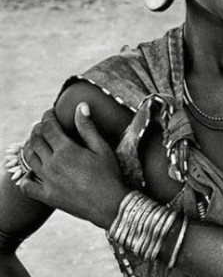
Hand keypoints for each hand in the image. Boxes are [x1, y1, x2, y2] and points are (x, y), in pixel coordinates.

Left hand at [17, 104, 129, 229]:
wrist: (110, 204)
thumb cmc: (110, 174)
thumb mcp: (102, 148)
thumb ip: (88, 127)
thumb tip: (80, 106)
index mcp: (66, 150)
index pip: (48, 127)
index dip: (47, 117)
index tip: (49, 112)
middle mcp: (52, 164)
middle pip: (36, 141)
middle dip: (37, 130)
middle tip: (42, 126)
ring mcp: (47, 180)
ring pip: (29, 159)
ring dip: (30, 147)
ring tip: (36, 143)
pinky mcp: (47, 196)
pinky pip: (27, 186)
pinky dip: (25, 178)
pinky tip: (30, 174)